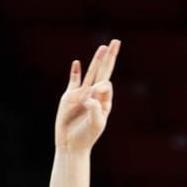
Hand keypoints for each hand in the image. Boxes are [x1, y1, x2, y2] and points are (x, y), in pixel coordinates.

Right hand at [55, 39, 119, 153]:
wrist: (71, 144)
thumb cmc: (86, 136)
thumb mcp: (95, 123)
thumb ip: (95, 107)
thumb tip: (89, 95)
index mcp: (104, 101)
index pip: (106, 85)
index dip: (101, 86)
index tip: (92, 96)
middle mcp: (95, 95)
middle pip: (104, 72)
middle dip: (110, 57)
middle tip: (116, 42)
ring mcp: (82, 94)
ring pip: (90, 73)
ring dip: (96, 60)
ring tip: (103, 47)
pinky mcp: (69, 97)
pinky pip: (73, 81)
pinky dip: (75, 72)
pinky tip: (77, 63)